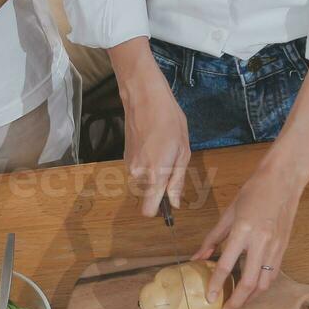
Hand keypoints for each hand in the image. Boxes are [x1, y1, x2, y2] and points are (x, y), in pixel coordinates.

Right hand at [114, 39, 190, 216]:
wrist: (144, 98)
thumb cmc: (169, 121)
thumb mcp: (183, 151)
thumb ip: (177, 180)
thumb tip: (174, 203)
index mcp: (155, 174)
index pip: (149, 210)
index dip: (159, 210)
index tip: (168, 204)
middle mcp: (138, 174)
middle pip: (147, 196)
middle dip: (159, 188)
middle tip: (172, 165)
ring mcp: (129, 165)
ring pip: (143, 182)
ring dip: (153, 174)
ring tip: (164, 151)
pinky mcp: (125, 157)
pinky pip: (138, 170)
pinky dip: (146, 164)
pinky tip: (153, 145)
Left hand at [192, 149, 308, 308]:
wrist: (283, 180)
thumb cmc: (254, 192)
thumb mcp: (229, 213)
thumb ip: (213, 238)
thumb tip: (198, 257)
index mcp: (243, 231)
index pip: (226, 265)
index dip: (216, 285)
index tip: (209, 298)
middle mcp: (261, 242)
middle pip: (249, 282)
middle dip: (236, 301)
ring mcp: (275, 246)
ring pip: (264, 282)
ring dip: (251, 298)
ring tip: (239, 303)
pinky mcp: (284, 247)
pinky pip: (273, 273)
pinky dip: (262, 285)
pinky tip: (253, 289)